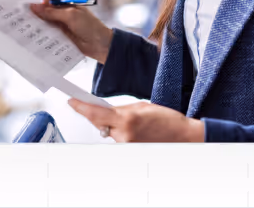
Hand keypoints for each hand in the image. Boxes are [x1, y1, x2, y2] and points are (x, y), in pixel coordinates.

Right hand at [30, 0, 113, 62]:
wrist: (99, 44)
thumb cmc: (89, 25)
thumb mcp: (71, 16)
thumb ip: (52, 12)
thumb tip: (34, 6)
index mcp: (67, 1)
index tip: (42, 3)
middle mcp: (61, 11)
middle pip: (44, 7)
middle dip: (36, 10)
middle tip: (26, 15)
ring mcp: (59, 23)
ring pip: (43, 20)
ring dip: (36, 22)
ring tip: (27, 26)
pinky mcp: (58, 34)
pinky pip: (46, 31)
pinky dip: (39, 32)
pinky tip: (33, 35)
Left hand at [67, 99, 204, 142]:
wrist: (182, 137)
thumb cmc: (167, 120)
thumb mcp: (143, 106)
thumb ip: (122, 109)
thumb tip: (107, 110)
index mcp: (126, 119)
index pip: (96, 113)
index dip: (81, 107)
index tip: (72, 101)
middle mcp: (123, 135)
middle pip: (101, 124)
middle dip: (104, 116)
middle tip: (117, 112)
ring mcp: (125, 146)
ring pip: (110, 132)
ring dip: (116, 126)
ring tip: (137, 123)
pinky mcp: (129, 151)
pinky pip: (118, 140)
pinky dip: (123, 134)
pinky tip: (137, 130)